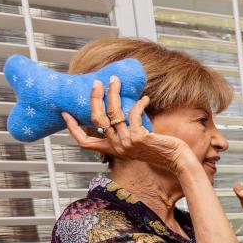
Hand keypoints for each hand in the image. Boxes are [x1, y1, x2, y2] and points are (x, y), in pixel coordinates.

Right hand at [61, 76, 194, 174]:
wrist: (177, 161)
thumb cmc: (160, 151)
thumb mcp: (136, 144)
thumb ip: (124, 133)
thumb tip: (117, 112)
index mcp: (113, 150)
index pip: (85, 143)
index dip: (73, 128)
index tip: (65, 113)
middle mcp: (117, 147)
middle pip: (96, 119)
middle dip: (94, 98)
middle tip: (97, 83)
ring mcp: (127, 142)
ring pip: (113, 113)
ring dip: (114, 93)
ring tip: (116, 81)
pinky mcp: (140, 137)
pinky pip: (133, 114)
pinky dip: (139, 103)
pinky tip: (145, 98)